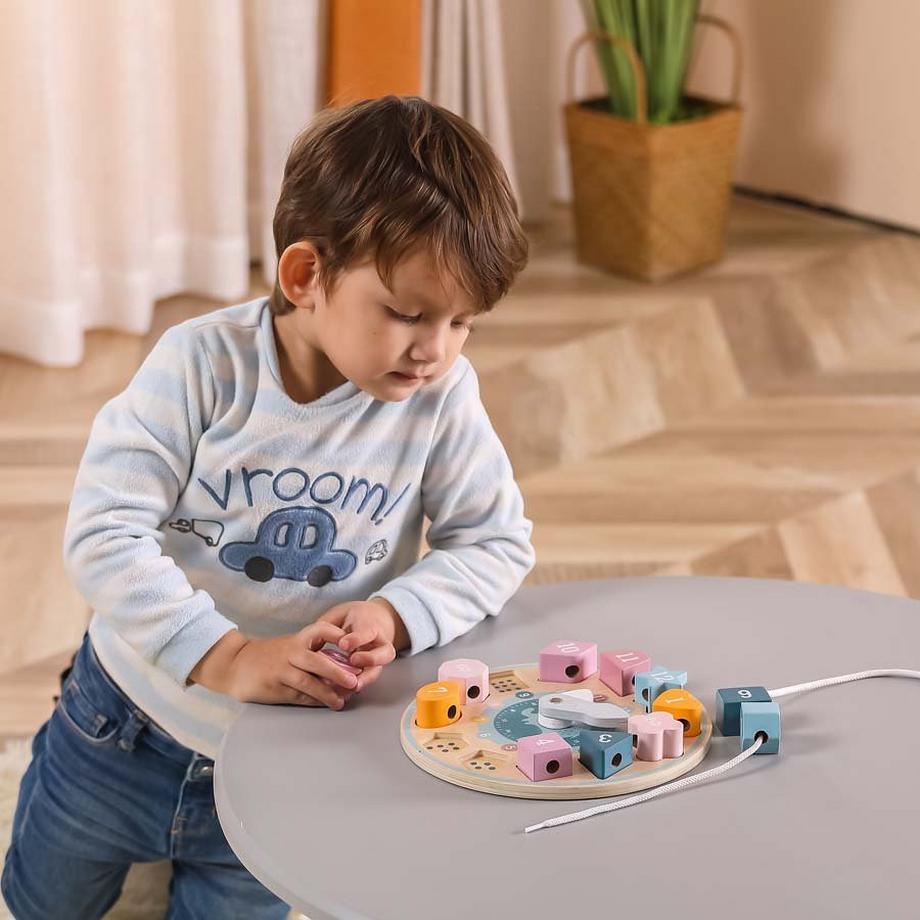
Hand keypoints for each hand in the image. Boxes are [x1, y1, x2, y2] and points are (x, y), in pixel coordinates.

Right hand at [188, 622, 359, 708]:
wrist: (235, 664)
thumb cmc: (270, 655)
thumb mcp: (291, 646)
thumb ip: (314, 652)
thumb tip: (344, 664)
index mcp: (298, 640)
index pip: (321, 630)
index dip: (337, 636)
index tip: (354, 644)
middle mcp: (291, 653)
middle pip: (317, 661)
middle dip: (337, 672)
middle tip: (355, 681)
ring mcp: (281, 671)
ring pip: (308, 682)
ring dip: (326, 693)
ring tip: (341, 702)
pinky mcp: (274, 688)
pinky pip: (297, 696)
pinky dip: (312, 701)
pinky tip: (324, 705)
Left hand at [317, 598, 405, 691]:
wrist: (376, 620)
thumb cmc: (355, 616)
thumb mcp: (342, 612)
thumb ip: (329, 622)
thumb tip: (313, 635)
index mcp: (370, 625)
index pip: (367, 632)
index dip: (356, 639)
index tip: (343, 644)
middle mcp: (379, 643)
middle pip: (385, 653)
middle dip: (370, 659)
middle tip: (353, 661)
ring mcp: (377, 658)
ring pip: (379, 670)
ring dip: (366, 679)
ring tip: (351, 686)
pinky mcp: (372, 669)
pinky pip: (368, 680)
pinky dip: (357, 686)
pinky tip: (343, 692)